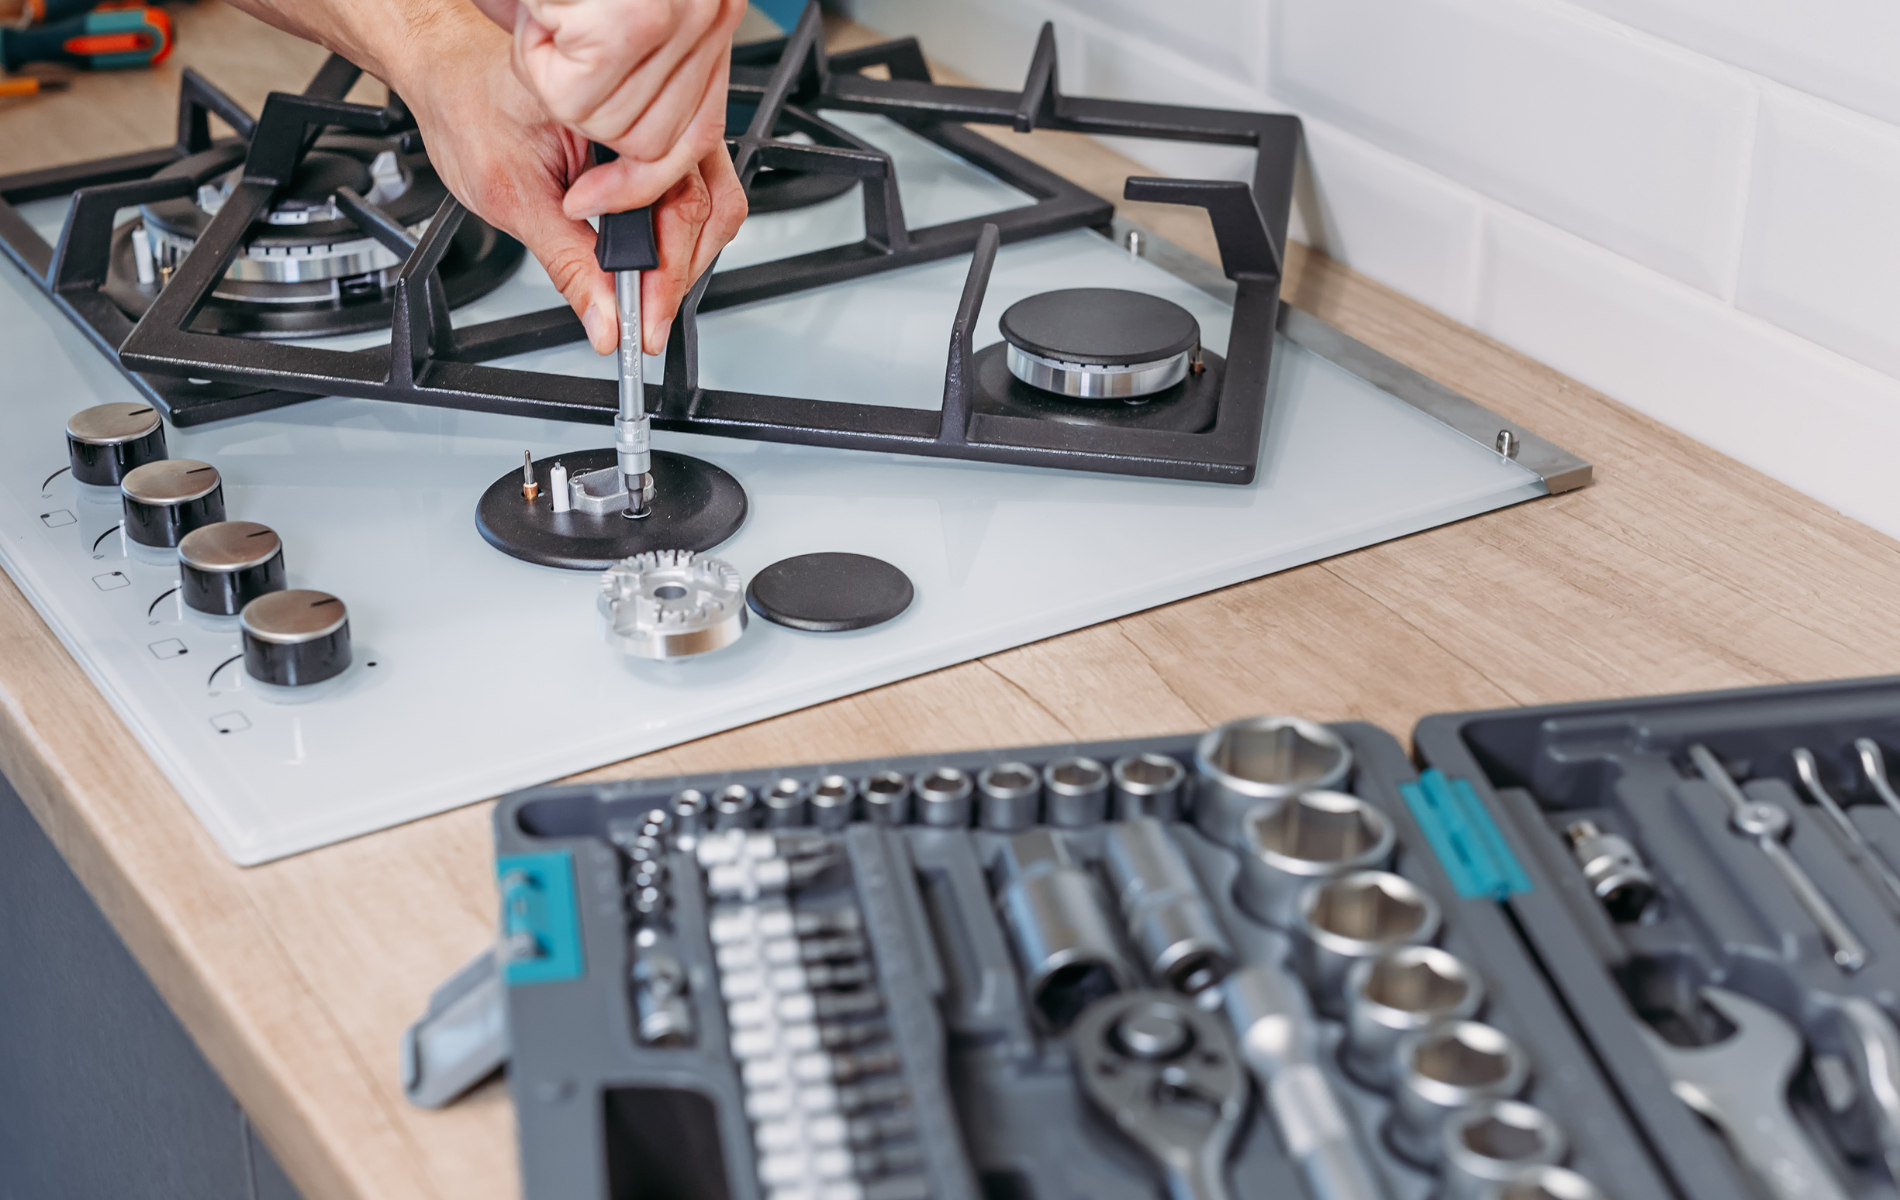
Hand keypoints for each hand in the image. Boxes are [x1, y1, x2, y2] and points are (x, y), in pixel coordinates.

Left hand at [399, 12, 743, 354]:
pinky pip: (695, 187)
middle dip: (679, 272)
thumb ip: (568, 263)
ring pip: (712, 197)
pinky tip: (649, 259)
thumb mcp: (514, 197)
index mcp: (621, 110)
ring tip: (649, 299)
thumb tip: (606, 319)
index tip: (644, 319)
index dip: (662, 269)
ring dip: (687, 254)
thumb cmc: (471, 108)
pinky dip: (678, 233)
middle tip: (647, 322)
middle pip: (705, 201)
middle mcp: (652, 109)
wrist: (451, 73)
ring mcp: (661, 122)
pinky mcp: (656, 139)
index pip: (672, 199)